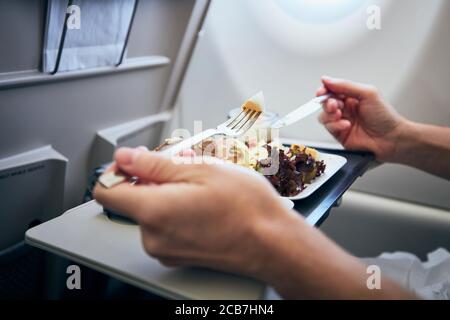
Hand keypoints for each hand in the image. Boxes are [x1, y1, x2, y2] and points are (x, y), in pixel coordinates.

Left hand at [94, 147, 297, 279]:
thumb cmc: (246, 207)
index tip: (134, 160)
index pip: (106, 191)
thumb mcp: (201, 169)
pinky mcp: (177, 255)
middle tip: (184, 166)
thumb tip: (125, 157)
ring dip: (168, 192)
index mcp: (154, 211)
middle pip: (132, 199)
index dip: (116, 170)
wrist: (272, 243)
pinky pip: (164, 226)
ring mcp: (165, 249)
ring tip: (200, 185)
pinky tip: (201, 202)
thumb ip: (154, 164)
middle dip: (152, 177)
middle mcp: (153, 236)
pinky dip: (175, 209)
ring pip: (151, 211)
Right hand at [317, 76, 406, 161]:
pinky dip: (336, 125)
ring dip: (330, 115)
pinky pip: (329, 128)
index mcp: (351, 96)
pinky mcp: (339, 134)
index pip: (332, 90)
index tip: (322, 91)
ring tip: (341, 115)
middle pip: (325, 103)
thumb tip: (327, 79)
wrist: (390, 138)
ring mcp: (341, 122)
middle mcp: (345, 109)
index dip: (325, 90)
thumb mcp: (367, 93)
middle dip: (327, 103)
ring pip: (323, 116)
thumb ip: (345, 85)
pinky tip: (346, 125)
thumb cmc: (384, 116)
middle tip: (335, 105)